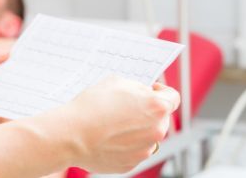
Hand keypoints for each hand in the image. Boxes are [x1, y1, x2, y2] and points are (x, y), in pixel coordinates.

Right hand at [61, 76, 179, 173]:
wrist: (72, 134)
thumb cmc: (91, 107)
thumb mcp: (116, 81)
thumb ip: (136, 87)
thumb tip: (141, 93)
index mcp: (156, 108)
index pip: (173, 97)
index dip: (161, 90)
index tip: (150, 90)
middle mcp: (156, 131)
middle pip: (160, 117)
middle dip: (146, 110)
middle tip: (124, 105)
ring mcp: (145, 150)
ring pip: (147, 134)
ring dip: (136, 128)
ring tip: (112, 122)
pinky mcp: (132, 164)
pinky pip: (134, 149)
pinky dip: (125, 143)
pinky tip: (108, 135)